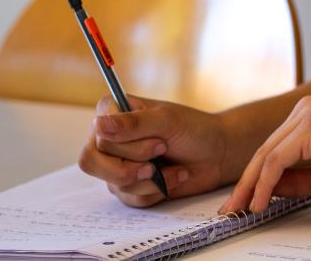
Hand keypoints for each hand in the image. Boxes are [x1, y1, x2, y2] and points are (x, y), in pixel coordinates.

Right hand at [78, 95, 229, 206]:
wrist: (217, 155)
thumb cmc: (194, 129)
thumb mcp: (167, 121)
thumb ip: (134, 123)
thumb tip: (98, 124)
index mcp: (115, 112)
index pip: (97, 134)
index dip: (123, 144)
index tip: (157, 141)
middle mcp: (111, 138)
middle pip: (92, 161)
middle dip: (131, 164)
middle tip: (161, 153)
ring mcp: (118, 163)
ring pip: (114, 183)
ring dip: (150, 180)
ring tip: (174, 167)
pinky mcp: (129, 186)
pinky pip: (129, 198)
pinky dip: (155, 191)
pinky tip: (174, 178)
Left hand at [220, 95, 310, 213]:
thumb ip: (295, 179)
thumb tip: (267, 188)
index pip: (274, 147)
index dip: (255, 176)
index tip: (243, 200)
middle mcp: (307, 108)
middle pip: (266, 149)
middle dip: (246, 182)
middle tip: (232, 208)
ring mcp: (308, 113)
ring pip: (267, 155)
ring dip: (251, 186)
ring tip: (242, 209)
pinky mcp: (310, 127)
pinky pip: (277, 161)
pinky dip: (264, 184)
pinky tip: (259, 202)